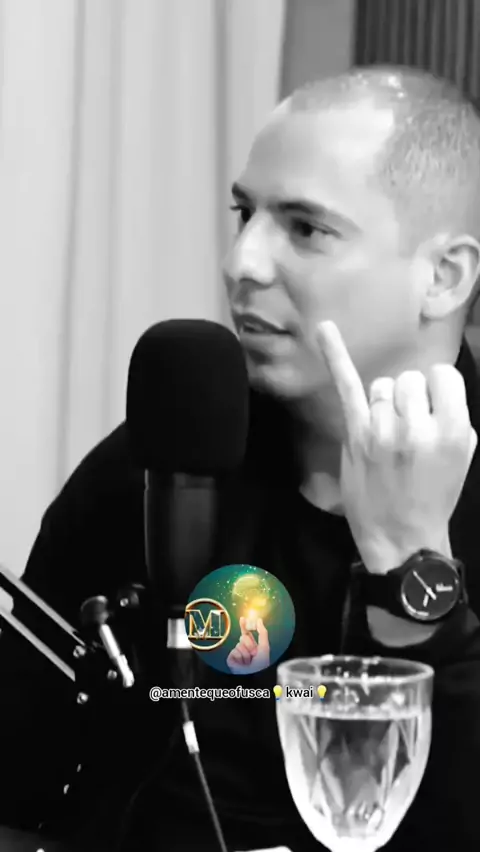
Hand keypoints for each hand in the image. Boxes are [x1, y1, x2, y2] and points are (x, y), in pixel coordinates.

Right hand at [226, 617, 269, 673]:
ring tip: (249, 661)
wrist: (255, 675)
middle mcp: (244, 648)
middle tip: (254, 653)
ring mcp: (237, 653)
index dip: (244, 625)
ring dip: (246, 653)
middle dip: (250, 644)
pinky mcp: (231, 659)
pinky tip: (243, 663)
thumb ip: (262, 632)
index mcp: (252, 645)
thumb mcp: (264, 646)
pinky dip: (240, 657)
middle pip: (243, 637)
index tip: (243, 618)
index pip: (246, 632)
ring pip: (239, 645)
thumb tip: (259, 619)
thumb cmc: (261, 663)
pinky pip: (234, 651)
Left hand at [317, 321, 476, 573]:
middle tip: (406, 432)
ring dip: (384, 403)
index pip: (442, 376)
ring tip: (386, 435)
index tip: (430, 410)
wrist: (401, 536)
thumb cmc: (434, 494)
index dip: (435, 391)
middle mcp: (418, 426)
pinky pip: (347, 384)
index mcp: (453, 429)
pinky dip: (334, 354)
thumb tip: (434, 386)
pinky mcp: (356, 433)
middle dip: (408, 400)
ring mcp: (383, 428)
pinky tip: (324, 328)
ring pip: (382, 385)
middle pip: (408, 380)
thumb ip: (453, 415)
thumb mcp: (463, 455)